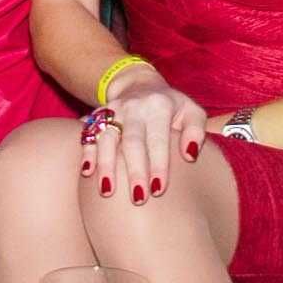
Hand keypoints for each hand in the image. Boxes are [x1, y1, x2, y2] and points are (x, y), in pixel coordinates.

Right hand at [87, 66, 207, 204]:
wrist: (139, 85)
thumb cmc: (172, 107)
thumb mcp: (192, 111)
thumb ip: (196, 131)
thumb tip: (189, 155)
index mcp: (159, 106)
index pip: (158, 139)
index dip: (158, 164)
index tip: (159, 189)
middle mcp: (134, 107)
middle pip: (132, 141)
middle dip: (134, 170)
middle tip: (138, 198)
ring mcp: (112, 111)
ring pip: (106, 138)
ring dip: (106, 165)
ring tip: (107, 191)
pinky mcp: (96, 116)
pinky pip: (88, 134)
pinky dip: (87, 153)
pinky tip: (86, 172)